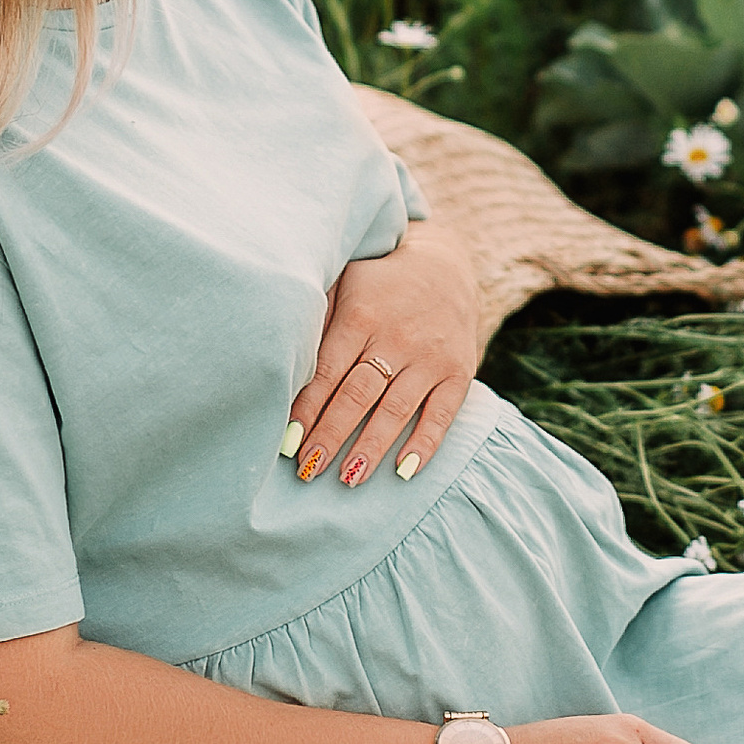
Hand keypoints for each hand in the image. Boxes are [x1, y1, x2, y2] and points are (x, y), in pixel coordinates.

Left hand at [294, 225, 481, 487]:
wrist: (446, 264)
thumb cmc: (378, 282)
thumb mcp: (344, 283)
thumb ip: (319, 318)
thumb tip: (284, 362)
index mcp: (361, 315)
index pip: (327, 372)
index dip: (306, 409)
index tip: (288, 442)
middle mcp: (397, 337)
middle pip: (358, 396)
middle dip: (331, 435)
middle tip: (308, 469)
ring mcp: (430, 356)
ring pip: (396, 409)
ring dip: (371, 447)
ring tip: (348, 479)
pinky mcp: (459, 370)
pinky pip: (442, 413)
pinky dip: (425, 443)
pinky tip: (405, 471)